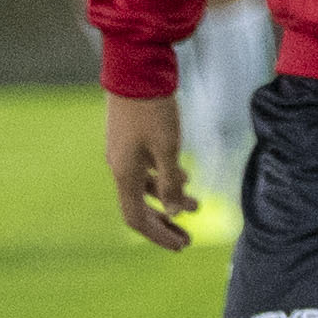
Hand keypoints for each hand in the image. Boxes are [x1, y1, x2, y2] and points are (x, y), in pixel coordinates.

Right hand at [105, 93, 195, 251]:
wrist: (136, 71)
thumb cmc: (153, 110)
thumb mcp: (167, 148)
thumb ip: (169, 182)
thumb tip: (173, 212)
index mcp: (124, 173)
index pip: (136, 217)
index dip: (157, 235)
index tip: (180, 245)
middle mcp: (120, 166)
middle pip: (140, 206)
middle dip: (165, 222)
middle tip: (189, 236)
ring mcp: (124, 153)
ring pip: (147, 186)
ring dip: (170, 198)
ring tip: (197, 205)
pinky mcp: (132, 140)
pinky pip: (147, 169)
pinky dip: (165, 178)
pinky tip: (184, 178)